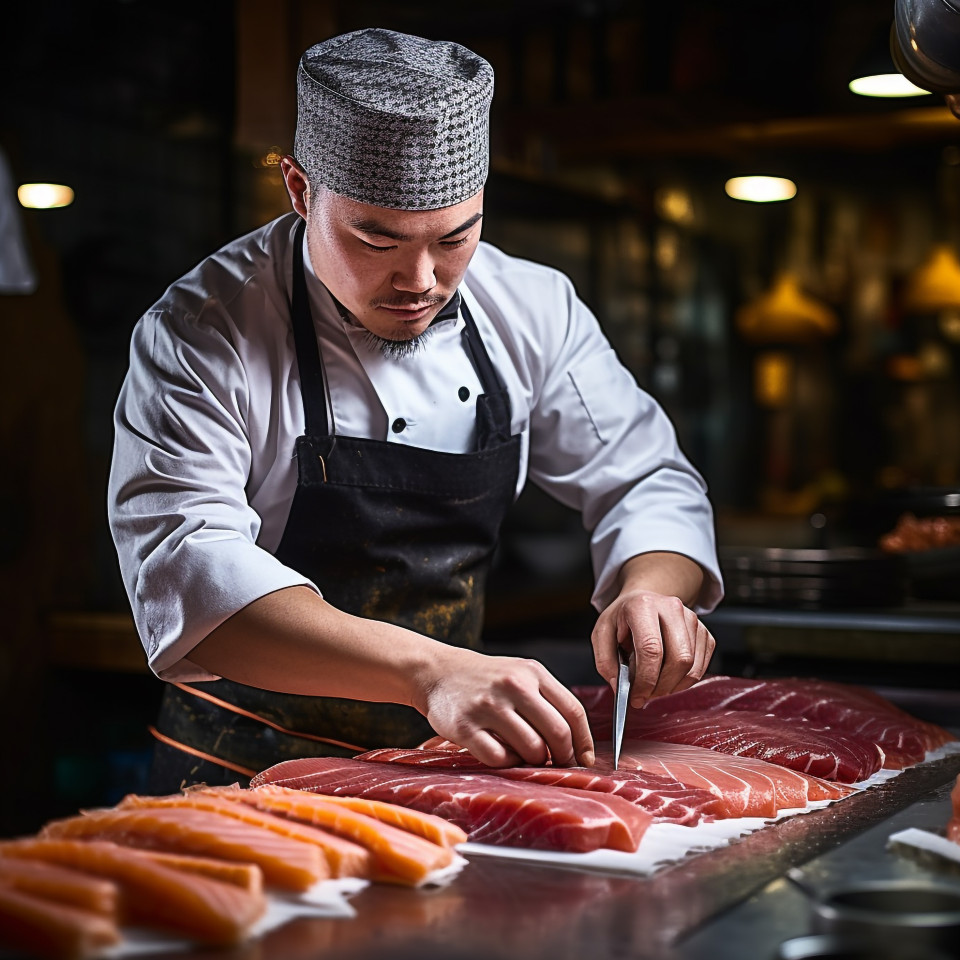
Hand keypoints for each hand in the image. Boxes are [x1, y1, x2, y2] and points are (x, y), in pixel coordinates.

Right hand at [411, 646, 594, 768]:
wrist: (438, 671)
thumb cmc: (487, 679)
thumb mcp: (521, 675)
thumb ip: (548, 701)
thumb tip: (576, 746)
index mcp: (533, 672)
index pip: (573, 711)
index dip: (584, 742)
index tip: (584, 759)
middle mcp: (513, 685)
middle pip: (557, 733)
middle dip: (563, 756)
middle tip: (557, 764)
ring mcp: (488, 705)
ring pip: (532, 749)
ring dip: (534, 760)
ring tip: (525, 755)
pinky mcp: (465, 726)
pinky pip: (500, 757)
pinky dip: (507, 762)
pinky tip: (502, 752)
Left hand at [591, 553, 714, 705]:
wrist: (643, 601)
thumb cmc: (622, 619)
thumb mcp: (601, 635)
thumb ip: (606, 662)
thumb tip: (621, 688)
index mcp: (642, 605)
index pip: (651, 648)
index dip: (646, 679)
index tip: (636, 697)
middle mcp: (671, 608)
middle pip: (679, 659)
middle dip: (661, 686)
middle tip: (645, 695)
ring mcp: (692, 619)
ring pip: (691, 667)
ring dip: (672, 686)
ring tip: (654, 684)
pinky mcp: (704, 632)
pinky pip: (700, 668)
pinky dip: (683, 681)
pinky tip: (667, 677)